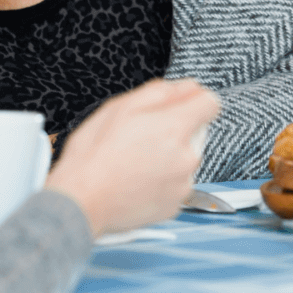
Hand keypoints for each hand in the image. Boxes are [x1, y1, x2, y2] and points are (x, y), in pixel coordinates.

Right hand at [45, 79, 219, 236]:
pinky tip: (137, 178)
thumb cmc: (94, 155)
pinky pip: (177, 183)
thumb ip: (161, 91)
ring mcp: (182, 184)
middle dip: (176, 129)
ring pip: (186, 158)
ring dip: (170, 155)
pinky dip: (163, 179)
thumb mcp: (120, 107)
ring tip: (135, 160)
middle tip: (142, 134)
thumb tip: (186, 87)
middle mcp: (186, 157)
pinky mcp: (175, 206)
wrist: (82, 201)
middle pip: (198, 131)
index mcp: (175, 128)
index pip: (210, 103)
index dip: (194, 99)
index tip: (181, 104)